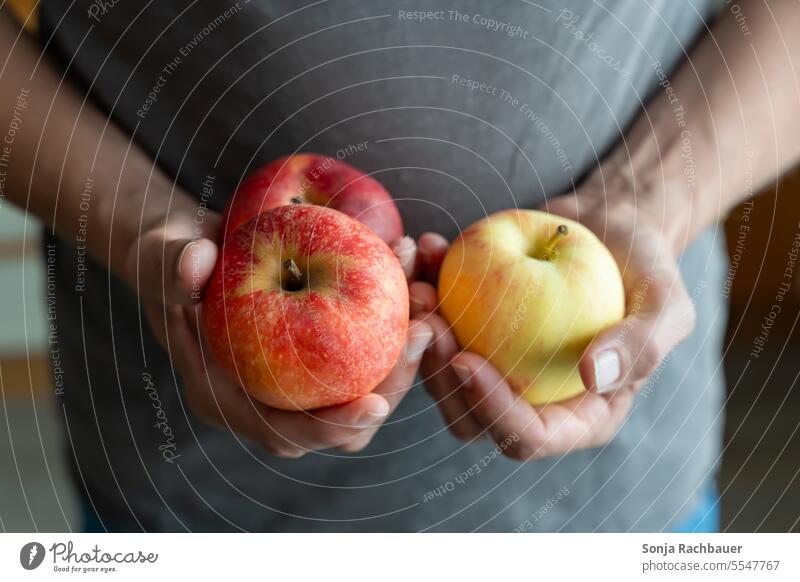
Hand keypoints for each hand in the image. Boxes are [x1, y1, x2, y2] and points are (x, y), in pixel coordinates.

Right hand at [126, 194, 431, 456]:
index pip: (287, 432)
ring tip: (428, 304)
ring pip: (368, 390)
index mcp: (229, 399)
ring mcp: (301, 382)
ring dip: (406, 356)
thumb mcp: (166, 256)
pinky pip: (370, 356)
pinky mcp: (325, 357)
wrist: (197, 252)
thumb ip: (176, 264)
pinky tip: (415, 280)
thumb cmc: (176, 259)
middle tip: (422, 333)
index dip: (331, 426)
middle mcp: (271, 402)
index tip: (375, 405)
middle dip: (392, 386)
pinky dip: (397, 326)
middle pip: (346, 424)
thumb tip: (195, 264)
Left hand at [413, 192, 694, 460]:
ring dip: (419, 337)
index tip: (466, 359)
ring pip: (441, 374)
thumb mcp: (667, 304)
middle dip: (438, 379)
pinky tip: (427, 249)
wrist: (612, 227)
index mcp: (577, 414)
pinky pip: (439, 324)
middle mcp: (530, 400)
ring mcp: (497, 367)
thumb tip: (595, 376)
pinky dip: (427, 288)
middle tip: (428, 324)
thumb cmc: (646, 268)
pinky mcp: (474, 330)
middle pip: (469, 417)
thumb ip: (643, 344)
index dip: (491, 409)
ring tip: (417, 285)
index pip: (527, 437)